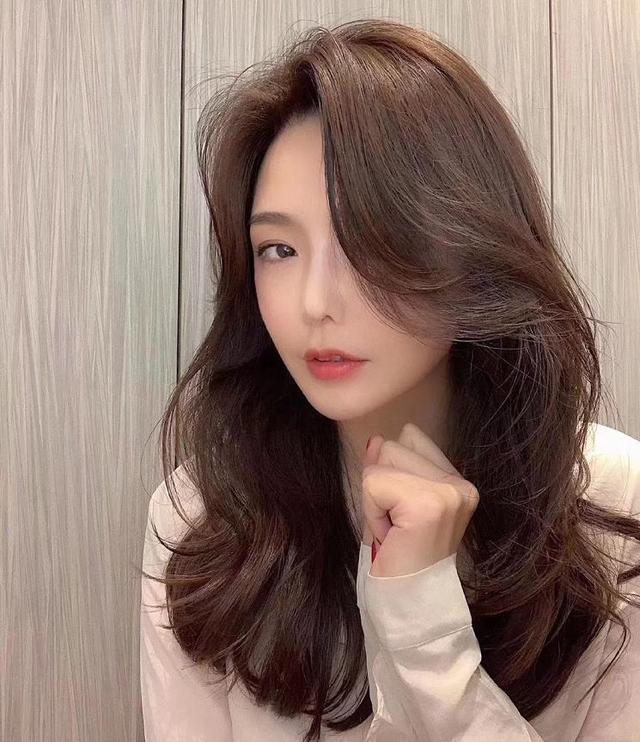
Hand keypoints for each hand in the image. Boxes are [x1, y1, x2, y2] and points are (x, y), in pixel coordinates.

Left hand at [361, 422, 478, 577]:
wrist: (409, 605)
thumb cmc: (399, 559)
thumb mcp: (391, 503)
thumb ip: (386, 467)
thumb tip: (377, 439)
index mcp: (458, 482)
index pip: (410, 437)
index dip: (391, 473)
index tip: (402, 512)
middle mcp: (461, 484)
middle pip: (394, 445)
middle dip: (382, 485)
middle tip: (397, 525)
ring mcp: (449, 492)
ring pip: (383, 460)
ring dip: (375, 499)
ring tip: (394, 530)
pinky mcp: (430, 503)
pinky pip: (374, 483)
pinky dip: (371, 510)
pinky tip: (391, 536)